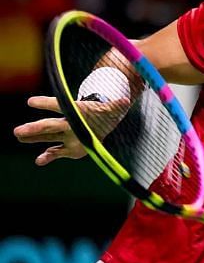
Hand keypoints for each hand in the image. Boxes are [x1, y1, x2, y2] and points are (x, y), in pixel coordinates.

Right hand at [12, 96, 128, 165]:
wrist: (102, 122)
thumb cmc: (103, 113)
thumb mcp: (111, 109)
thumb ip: (115, 106)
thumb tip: (125, 100)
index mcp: (76, 112)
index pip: (60, 106)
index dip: (46, 104)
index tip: (31, 102)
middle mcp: (68, 124)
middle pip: (50, 125)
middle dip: (35, 128)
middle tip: (18, 130)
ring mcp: (66, 135)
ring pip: (48, 137)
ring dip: (34, 139)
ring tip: (19, 137)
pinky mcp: (69, 147)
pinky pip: (56, 152)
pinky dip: (49, 156)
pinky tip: (39, 161)